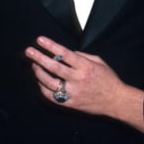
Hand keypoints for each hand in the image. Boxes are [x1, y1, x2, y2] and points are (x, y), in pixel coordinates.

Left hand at [25, 36, 143, 131]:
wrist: (115, 100)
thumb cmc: (108, 79)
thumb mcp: (99, 62)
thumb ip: (82, 56)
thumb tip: (66, 53)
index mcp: (85, 67)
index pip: (64, 54)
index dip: (51, 46)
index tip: (40, 40)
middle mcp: (78, 79)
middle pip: (54, 67)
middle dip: (39, 58)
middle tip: (29, 51)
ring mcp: (73, 92)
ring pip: (50, 82)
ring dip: (39, 73)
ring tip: (34, 65)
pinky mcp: (70, 103)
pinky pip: (52, 96)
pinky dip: (43, 88)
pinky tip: (40, 81)